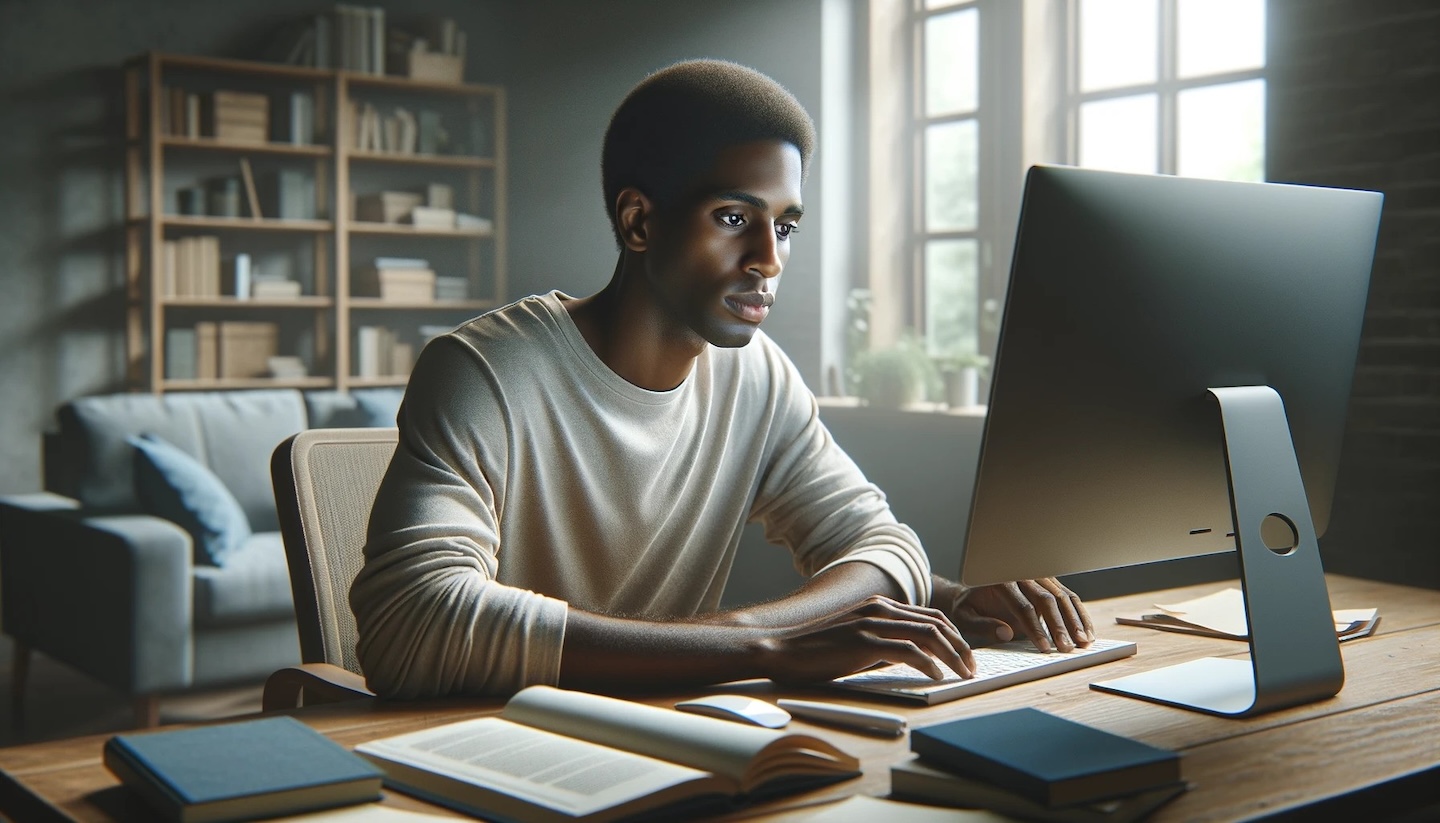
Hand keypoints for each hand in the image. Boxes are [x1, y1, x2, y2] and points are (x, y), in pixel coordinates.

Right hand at [761, 595, 976, 683]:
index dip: (954, 634)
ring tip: (962, 673)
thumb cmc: (814, 652)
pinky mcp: (864, 642)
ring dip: (951, 655)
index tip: (966, 655)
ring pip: (928, 634)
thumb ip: (882, 644)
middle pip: (936, 622)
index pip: (929, 615)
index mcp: (878, 606)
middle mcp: (878, 609)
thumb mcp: (854, 642)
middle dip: (961, 645)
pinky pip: (909, 651)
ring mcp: (871, 623)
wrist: (779, 650)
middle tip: (972, 667)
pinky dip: (928, 664)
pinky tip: (935, 677)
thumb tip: (911, 660)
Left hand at [933, 576, 1093, 652]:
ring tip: (1083, 642)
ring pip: (1062, 596)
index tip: (1044, 647)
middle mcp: (1022, 574)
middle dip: (1059, 625)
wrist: (973, 591)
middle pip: (1046, 599)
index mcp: (1000, 581)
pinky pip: (1068, 597)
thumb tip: (1005, 633)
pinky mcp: (1049, 583)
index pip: (1022, 606)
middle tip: (1067, 648)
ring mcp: (1038, 577)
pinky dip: (1080, 615)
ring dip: (1075, 620)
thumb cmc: (968, 606)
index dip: (1035, 628)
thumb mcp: (964, 617)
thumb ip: (982, 625)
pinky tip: (1087, 633)